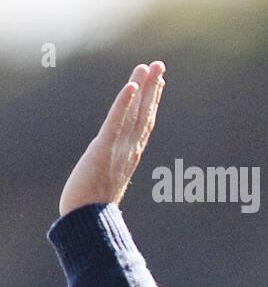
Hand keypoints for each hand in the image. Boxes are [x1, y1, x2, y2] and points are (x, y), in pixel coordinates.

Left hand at [59, 61, 165, 216]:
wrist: (89, 220)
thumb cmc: (93, 208)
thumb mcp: (105, 183)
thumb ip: (112, 172)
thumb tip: (112, 174)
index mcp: (131, 154)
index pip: (144, 122)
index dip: (152, 101)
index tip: (159, 82)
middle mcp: (130, 148)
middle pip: (145, 112)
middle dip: (153, 88)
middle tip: (160, 65)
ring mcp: (120, 147)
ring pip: (134, 113)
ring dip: (143, 88)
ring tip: (149, 67)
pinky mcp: (104, 147)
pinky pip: (117, 121)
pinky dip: (125, 104)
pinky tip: (132, 87)